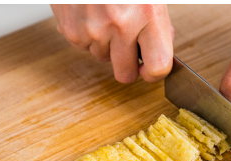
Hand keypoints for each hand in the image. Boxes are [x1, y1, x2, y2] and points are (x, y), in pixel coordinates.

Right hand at [51, 4, 174, 82]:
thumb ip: (158, 25)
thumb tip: (159, 51)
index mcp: (148, 15)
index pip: (157, 66)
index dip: (155, 72)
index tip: (151, 68)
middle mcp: (120, 25)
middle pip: (125, 74)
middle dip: (128, 66)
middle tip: (129, 50)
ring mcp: (92, 30)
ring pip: (102, 59)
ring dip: (106, 46)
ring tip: (107, 18)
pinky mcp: (71, 31)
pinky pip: (84, 47)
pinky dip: (88, 36)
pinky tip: (92, 15)